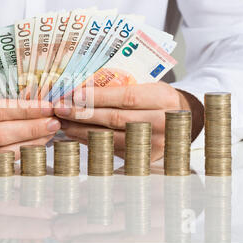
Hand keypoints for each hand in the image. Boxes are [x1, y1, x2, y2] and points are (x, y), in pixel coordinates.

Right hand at [0, 80, 60, 158]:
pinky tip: (39, 141)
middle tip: (54, 121)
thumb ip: (0, 88)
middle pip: (0, 135)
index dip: (24, 110)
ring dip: (33, 142)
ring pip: (3, 152)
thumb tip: (40, 91)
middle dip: (32, 128)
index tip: (48, 106)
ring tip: (51, 130)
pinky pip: (3, 160)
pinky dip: (25, 151)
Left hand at [54, 82, 203, 160]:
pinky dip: (90, 141)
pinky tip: (75, 133)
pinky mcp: (143, 158)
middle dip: (83, 113)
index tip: (74, 94)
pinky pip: (111, 149)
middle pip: (115, 119)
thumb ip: (123, 86)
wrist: (183, 120)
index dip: (98, 97)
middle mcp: (161, 123)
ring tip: (62, 121)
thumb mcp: (149, 84)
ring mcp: (153, 144)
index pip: (126, 97)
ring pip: (110, 137)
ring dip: (81, 129)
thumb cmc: (158, 98)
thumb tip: (82, 87)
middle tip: (60, 108)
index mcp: (163, 99)